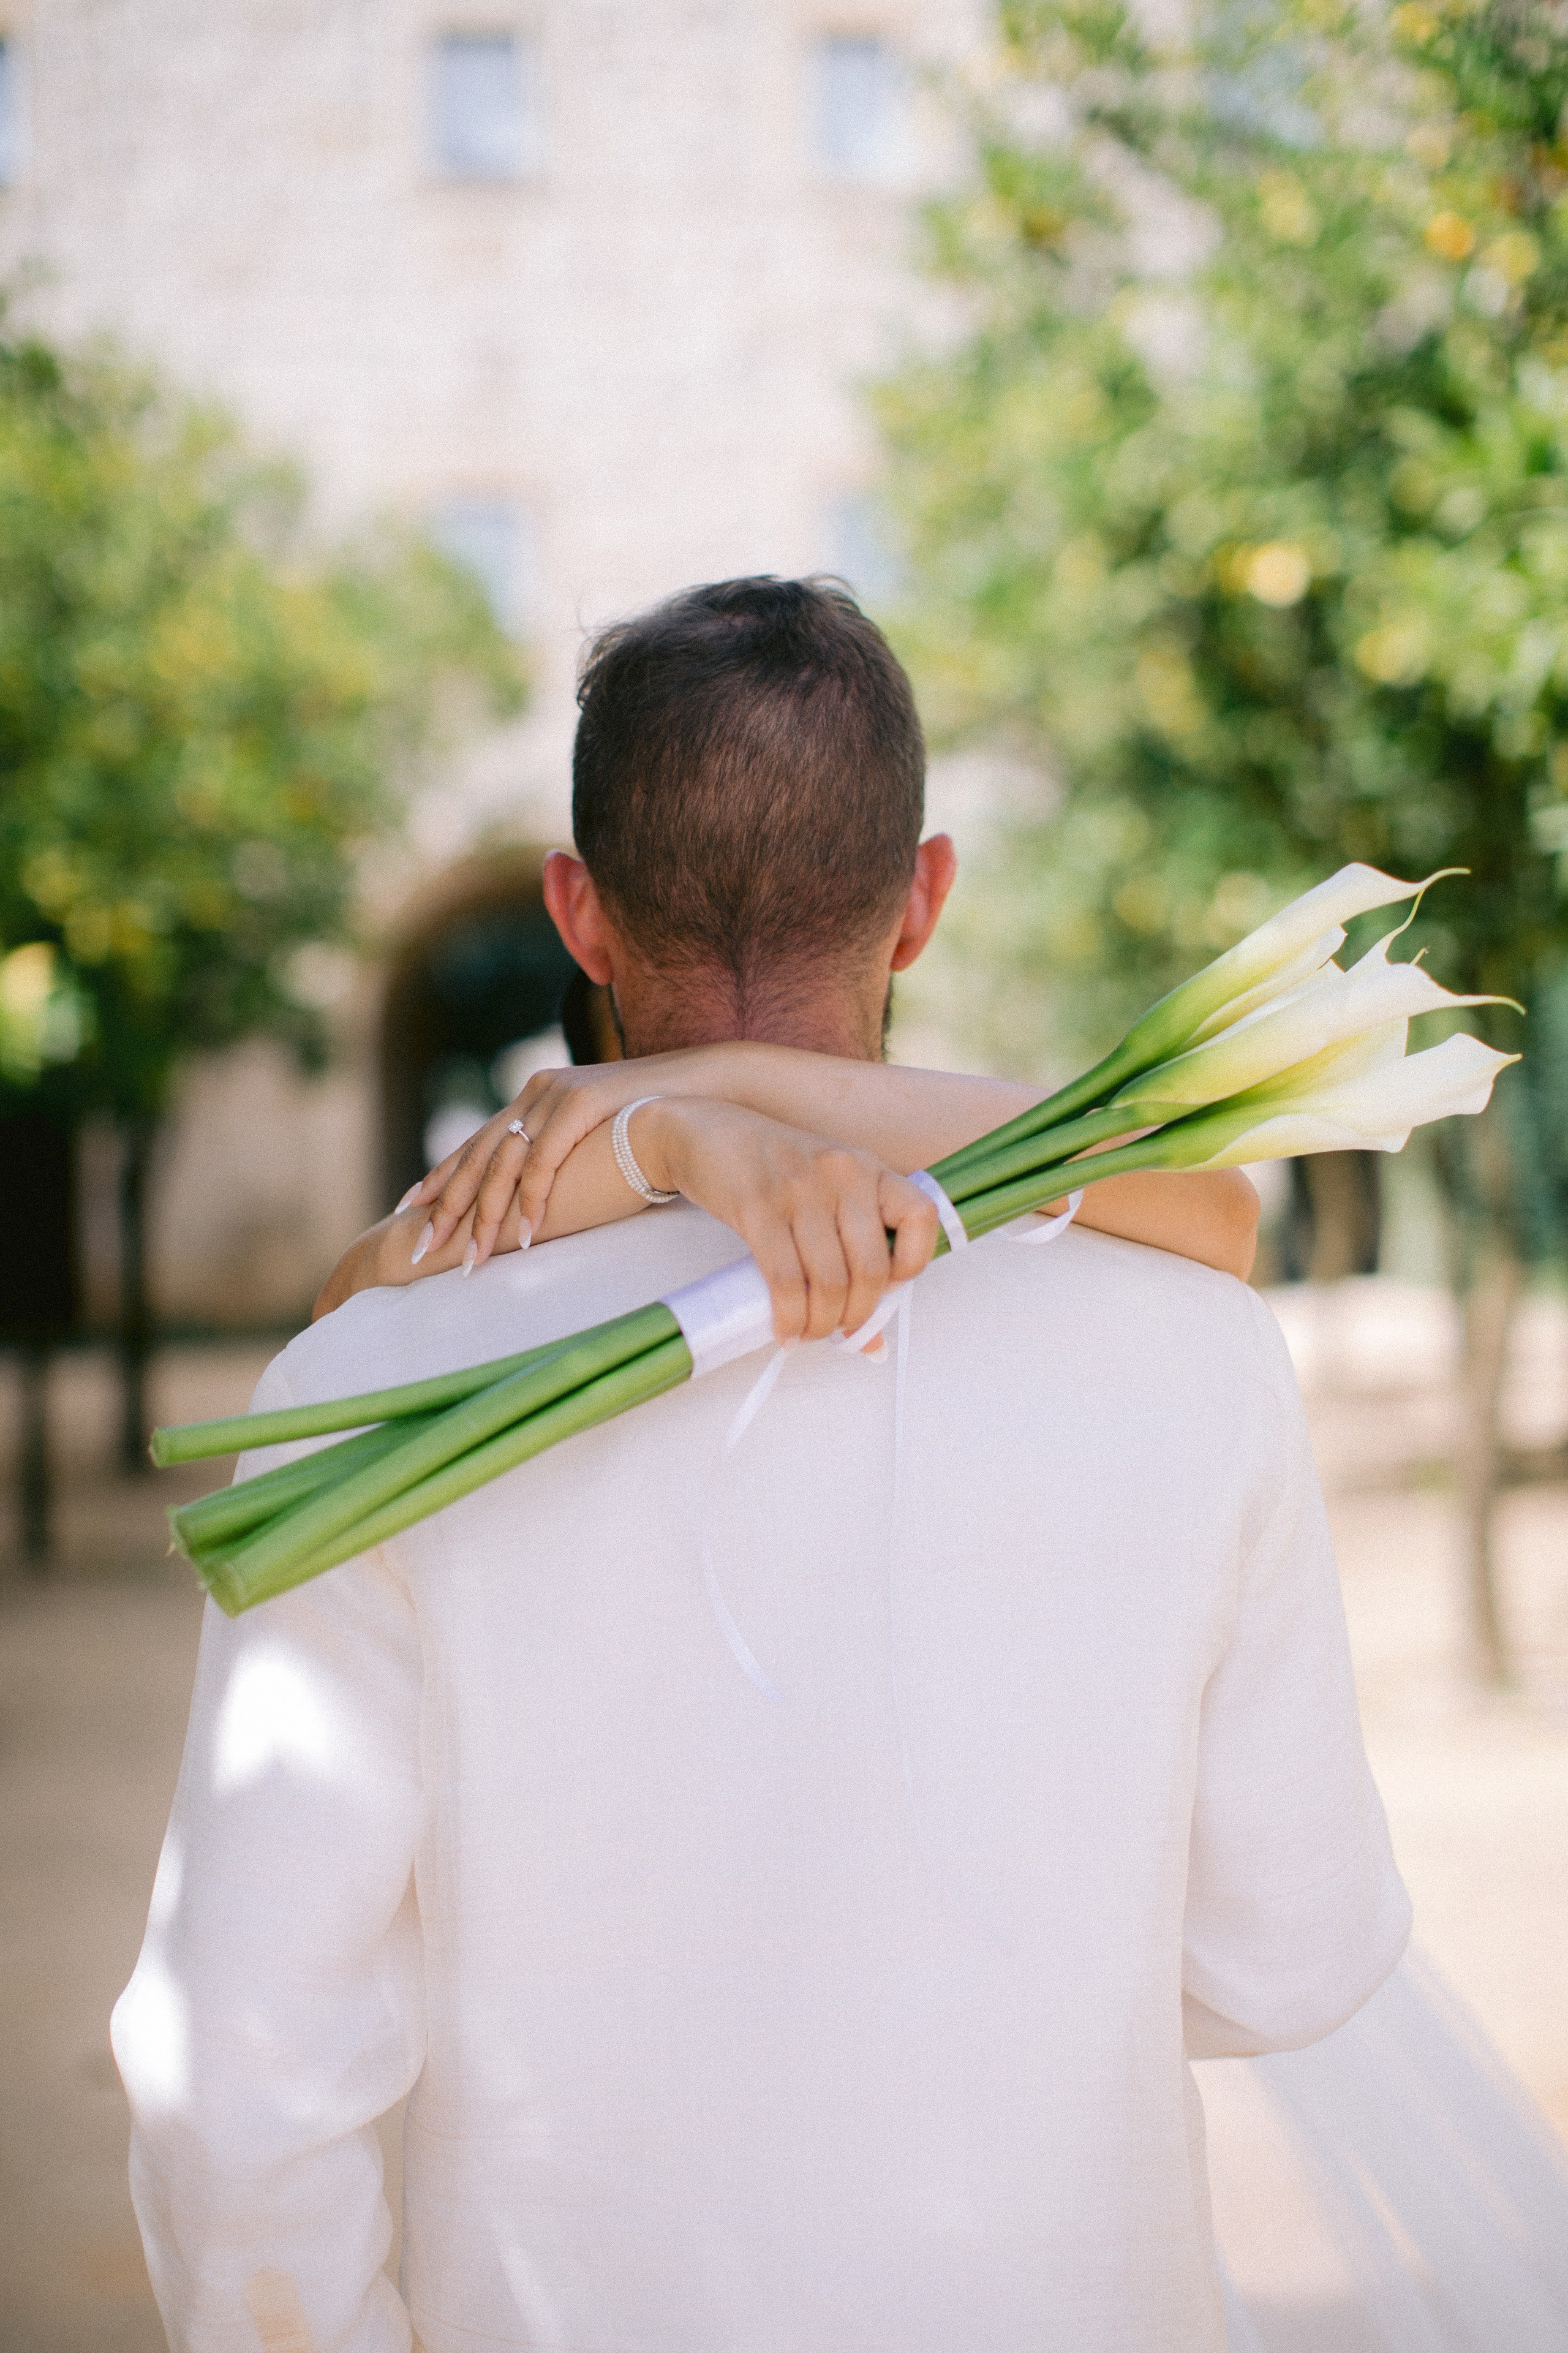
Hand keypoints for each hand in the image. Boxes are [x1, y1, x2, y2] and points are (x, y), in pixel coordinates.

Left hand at [398, 1047, 741, 1270]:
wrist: (711, 1087)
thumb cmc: (662, 1120)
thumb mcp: (602, 1137)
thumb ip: (571, 1156)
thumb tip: (552, 1196)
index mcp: (538, 1098)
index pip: (478, 1142)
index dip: (441, 1174)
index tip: (409, 1206)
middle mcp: (538, 1092)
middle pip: (478, 1154)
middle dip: (447, 1205)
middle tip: (420, 1248)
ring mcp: (558, 1094)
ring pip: (503, 1162)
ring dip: (485, 1216)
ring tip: (471, 1260)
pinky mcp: (583, 1103)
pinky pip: (544, 1161)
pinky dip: (530, 1200)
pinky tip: (522, 1235)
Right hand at [634, 1098, 940, 1342]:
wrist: (705, 1134)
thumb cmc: (771, 1170)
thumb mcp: (822, 1193)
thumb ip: (850, 1252)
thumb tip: (873, 1343)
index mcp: (867, 1169)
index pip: (920, 1217)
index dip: (913, 1263)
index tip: (888, 1287)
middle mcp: (842, 1174)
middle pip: (871, 1268)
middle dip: (858, 1316)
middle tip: (840, 1331)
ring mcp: (800, 1189)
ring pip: (829, 1281)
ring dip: (821, 1324)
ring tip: (808, 1334)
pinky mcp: (757, 1207)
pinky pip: (785, 1280)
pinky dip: (789, 1318)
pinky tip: (785, 1329)